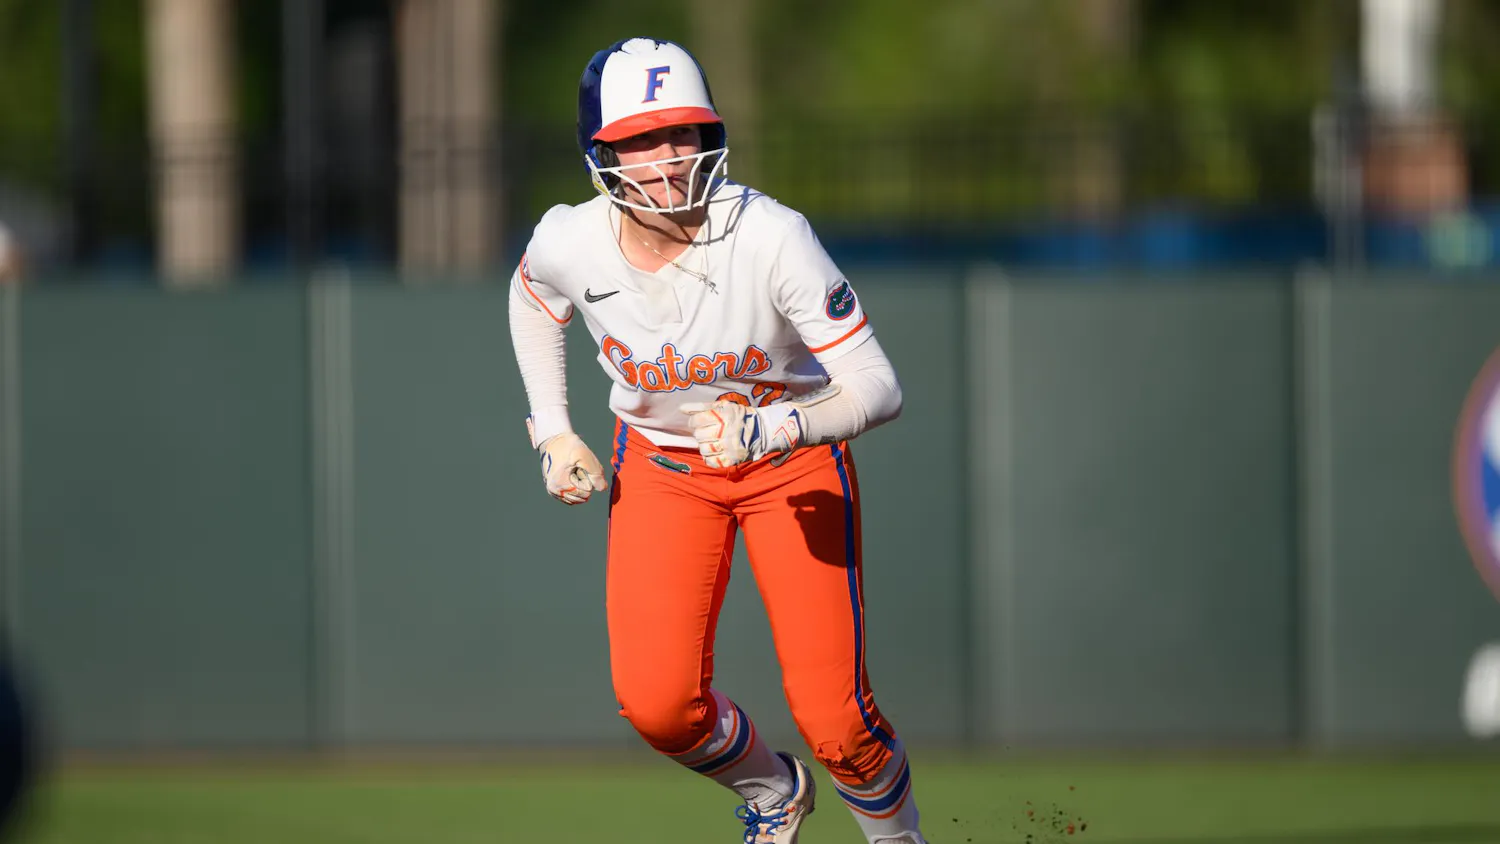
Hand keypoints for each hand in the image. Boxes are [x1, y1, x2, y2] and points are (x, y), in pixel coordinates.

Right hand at [537, 432, 606, 503]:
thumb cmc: (569, 446)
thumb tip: (602, 488)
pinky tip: (570, 475)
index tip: (578, 466)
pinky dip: (575, 488)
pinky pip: (572, 497)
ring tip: (572, 471)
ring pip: (578, 499)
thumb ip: (596, 473)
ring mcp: (553, 492)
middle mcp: (555, 491)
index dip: (587, 478)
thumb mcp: (585, 455)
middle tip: (576, 468)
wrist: (554, 440)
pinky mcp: (554, 491)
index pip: (586, 492)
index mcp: (560, 484)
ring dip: (579, 486)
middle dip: (583, 483)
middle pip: (582, 497)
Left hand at [680, 401, 801, 467]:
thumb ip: (701, 407)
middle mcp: (726, 431)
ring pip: (703, 449)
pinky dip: (709, 458)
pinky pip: (711, 461)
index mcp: (724, 416)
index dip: (694, 422)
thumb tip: (681, 409)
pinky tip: (715, 451)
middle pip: (699, 435)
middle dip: (700, 433)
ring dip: (704, 446)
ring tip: (711, 442)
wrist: (761, 431)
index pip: (697, 421)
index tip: (699, 422)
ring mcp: (729, 447)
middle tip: (708, 432)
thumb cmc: (738, 416)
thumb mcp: (722, 406)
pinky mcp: (732, 459)